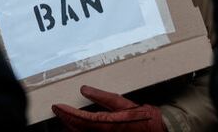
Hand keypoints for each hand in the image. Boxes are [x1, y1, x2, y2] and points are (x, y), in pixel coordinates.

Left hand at [51, 85, 165, 131]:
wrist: (159, 130)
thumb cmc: (144, 118)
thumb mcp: (123, 104)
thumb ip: (103, 97)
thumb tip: (85, 89)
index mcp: (110, 124)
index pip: (83, 120)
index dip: (68, 114)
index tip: (58, 107)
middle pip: (79, 130)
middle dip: (67, 121)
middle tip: (58, 111)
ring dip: (72, 127)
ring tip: (64, 119)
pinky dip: (82, 131)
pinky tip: (77, 126)